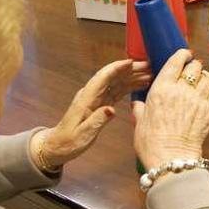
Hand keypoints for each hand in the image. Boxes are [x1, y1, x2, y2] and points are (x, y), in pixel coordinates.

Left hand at [34, 59, 150, 168]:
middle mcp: (92, 94)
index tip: (132, 62)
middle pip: (112, 77)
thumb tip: (112, 109)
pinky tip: (140, 85)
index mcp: (86, 99)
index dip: (117, 68)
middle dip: (130, 69)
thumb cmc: (69, 142)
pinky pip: (116, 91)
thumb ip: (97, 121)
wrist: (58, 146)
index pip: (103, 78)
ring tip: (150, 74)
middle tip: (149, 66)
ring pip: (116, 83)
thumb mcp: (83, 134)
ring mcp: (97, 98)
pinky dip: (129, 87)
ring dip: (132, 77)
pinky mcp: (101, 104)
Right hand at [133, 50, 208, 169]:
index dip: (182, 55)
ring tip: (202, 83)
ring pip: (207, 77)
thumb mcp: (140, 122)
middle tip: (193, 72)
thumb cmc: (152, 143)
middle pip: (194, 67)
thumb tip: (137, 104)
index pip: (175, 61)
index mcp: (161, 88)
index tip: (185, 55)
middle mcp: (180, 89)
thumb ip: (140, 109)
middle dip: (194, 67)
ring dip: (205, 78)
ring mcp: (197, 98)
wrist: (171, 158)